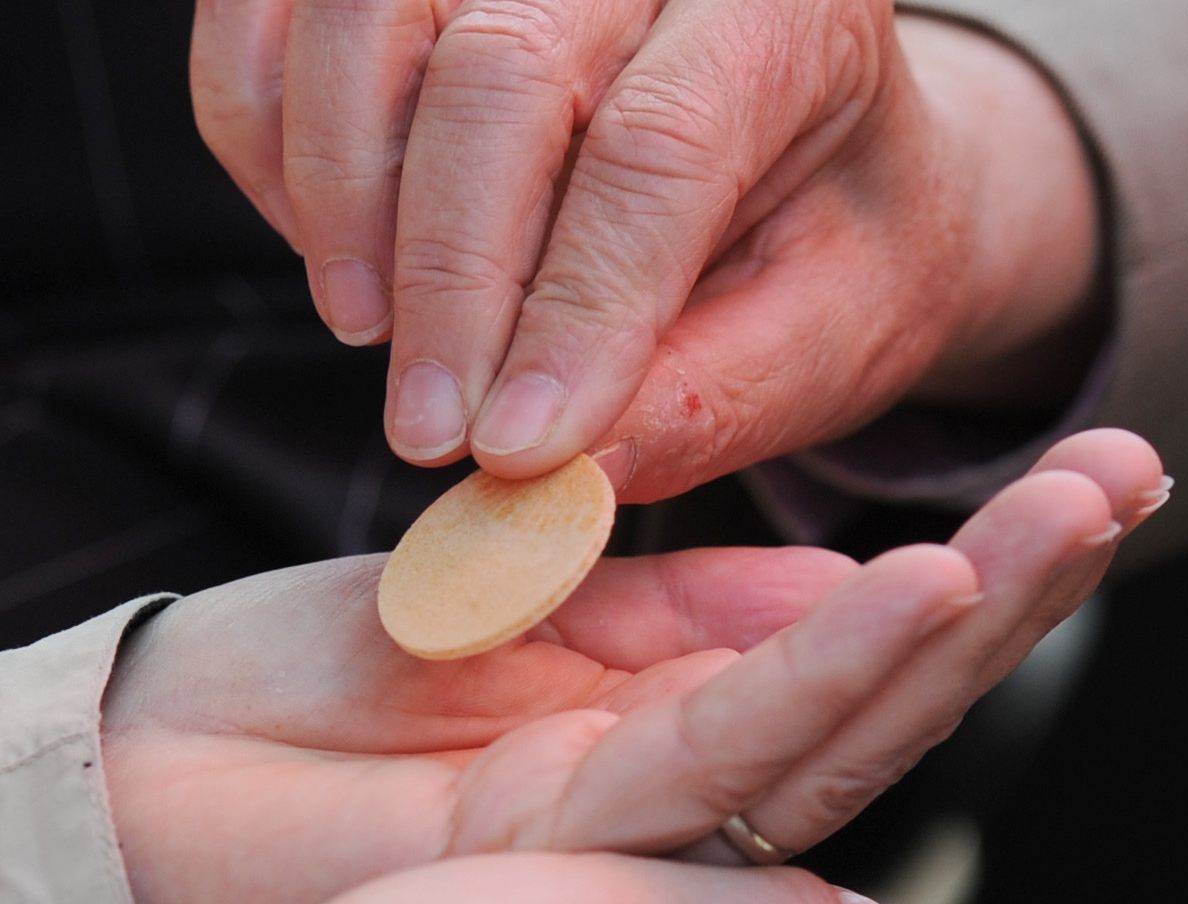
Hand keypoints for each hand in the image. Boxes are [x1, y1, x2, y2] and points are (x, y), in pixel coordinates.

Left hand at [101, 429, 1165, 903]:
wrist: (161, 762)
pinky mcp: (561, 837)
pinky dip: (822, 663)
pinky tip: (922, 584)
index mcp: (655, 716)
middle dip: (1009, 592)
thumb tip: (838, 582)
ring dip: (959, 623)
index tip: (1053, 482)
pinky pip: (718, 745)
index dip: (962, 573)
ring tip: (1067, 516)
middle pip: (870, 696)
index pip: (841, 653)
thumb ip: (673, 603)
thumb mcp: (514, 599)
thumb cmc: (314, 682)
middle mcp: (667, 785)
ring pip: (830, 731)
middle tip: (1119, 482)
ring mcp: (627, 826)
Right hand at [190, 5, 1098, 496]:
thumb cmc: (826, 254)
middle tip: (430, 431)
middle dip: (445, 275)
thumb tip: (556, 479)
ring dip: (340, 202)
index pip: (658, 148)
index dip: (573, 310)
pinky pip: (273, 13)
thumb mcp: (815, 342)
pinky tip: (340, 251)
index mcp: (792, 15)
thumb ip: (703, 403)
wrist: (804, 158)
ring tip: (372, 335)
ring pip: (364, 18)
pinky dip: (268, 136)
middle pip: (499, 71)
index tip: (511, 450)